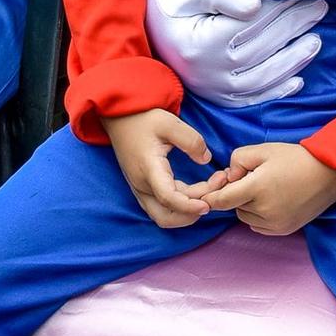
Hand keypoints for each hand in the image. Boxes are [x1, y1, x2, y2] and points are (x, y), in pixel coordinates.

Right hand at [101, 108, 226, 228]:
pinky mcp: (143, 188)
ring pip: (164, 214)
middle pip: (166, 216)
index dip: (189, 206)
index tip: (208, 205)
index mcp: (148, 169)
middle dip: (192, 213)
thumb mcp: (170, 123)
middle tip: (215, 194)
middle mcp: (142, 185)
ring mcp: (140, 189)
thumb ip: (191, 141)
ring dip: (187, 211)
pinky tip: (198, 191)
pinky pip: (162, 207)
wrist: (120, 119)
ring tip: (210, 191)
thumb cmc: (143, 119)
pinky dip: (181, 205)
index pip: (168, 198)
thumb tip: (206, 159)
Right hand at [145, 0, 326, 105]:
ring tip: (316, 41)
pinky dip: (276, 91)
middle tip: (320, 8)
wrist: (138, 23)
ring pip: (262, 77)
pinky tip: (298, 80)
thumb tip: (256, 6)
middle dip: (294, 26)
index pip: (253, 24)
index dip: (282, 7)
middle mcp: (208, 70)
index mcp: (202, 42)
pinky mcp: (214, 94)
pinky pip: (250, 99)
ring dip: (293, 60)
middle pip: (263, 48)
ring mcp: (212, 86)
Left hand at [204, 141, 335, 235]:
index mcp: (258, 188)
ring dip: (246, 205)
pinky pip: (258, 225)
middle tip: (252, 177)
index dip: (211, 195)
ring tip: (264, 188)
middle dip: (236, 193)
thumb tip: (229, 177)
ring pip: (245, 217)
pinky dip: (258, 215)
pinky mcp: (283, 230)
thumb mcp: (264, 150)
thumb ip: (238, 160)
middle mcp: (265, 210)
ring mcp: (275, 224)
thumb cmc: (296, 159)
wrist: (329, 175)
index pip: (222, 200)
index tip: (205, 192)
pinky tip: (272, 200)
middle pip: (234, 206)